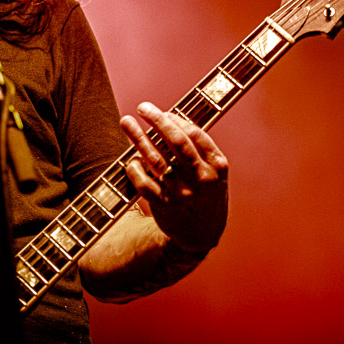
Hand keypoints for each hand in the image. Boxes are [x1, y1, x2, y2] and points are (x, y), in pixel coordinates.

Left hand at [121, 102, 227, 253]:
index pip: (194, 134)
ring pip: (155, 158)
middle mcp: (201, 179)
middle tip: (143, 108)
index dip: (175, 119)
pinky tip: (130, 160)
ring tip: (126, 122)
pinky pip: (143, 182)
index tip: (163, 112)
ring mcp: (182, 193)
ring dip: (137, 137)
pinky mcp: (164, 205)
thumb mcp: (216, 174)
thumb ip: (201, 150)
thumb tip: (171, 120)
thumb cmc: (206, 197)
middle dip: (157, 120)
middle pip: (175, 142)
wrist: (201, 236)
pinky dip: (134, 168)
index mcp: (217, 167)